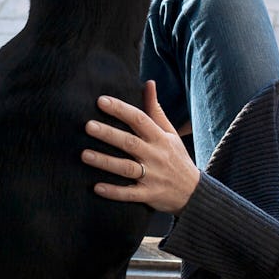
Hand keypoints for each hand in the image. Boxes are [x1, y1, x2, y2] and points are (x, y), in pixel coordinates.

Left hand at [82, 80, 201, 214]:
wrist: (194, 192)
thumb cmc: (177, 158)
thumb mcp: (170, 133)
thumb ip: (156, 110)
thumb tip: (148, 83)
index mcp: (160, 138)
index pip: (139, 119)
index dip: (121, 109)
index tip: (101, 101)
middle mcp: (156, 156)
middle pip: (129, 142)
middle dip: (108, 134)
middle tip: (88, 126)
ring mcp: (152, 176)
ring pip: (126, 168)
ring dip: (105, 162)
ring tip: (84, 154)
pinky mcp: (148, 195)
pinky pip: (129, 194)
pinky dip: (114, 191)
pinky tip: (96, 187)